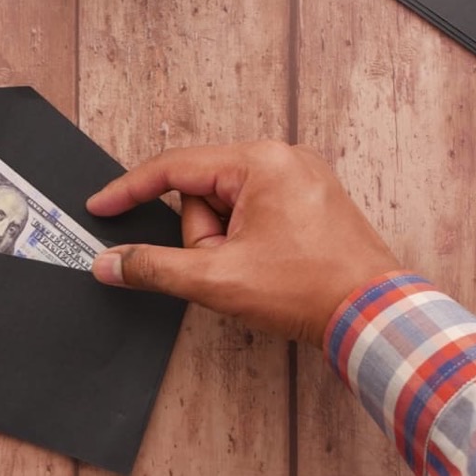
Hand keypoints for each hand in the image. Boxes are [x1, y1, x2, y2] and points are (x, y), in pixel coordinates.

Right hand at [88, 142, 401, 347]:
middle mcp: (282, 158)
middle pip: (203, 192)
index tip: (100, 206)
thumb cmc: (308, 290)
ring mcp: (300, 178)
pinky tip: (268, 268)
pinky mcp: (311, 201)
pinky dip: (246, 243)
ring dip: (226, 245)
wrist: (375, 316)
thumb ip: (155, 267)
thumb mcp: (217, 279)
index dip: (129, 190)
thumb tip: (111, 262)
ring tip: (257, 272)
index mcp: (260, 162)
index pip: (174, 167)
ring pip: (228, 207)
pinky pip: (254, 214)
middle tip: (227, 267)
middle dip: (204, 238)